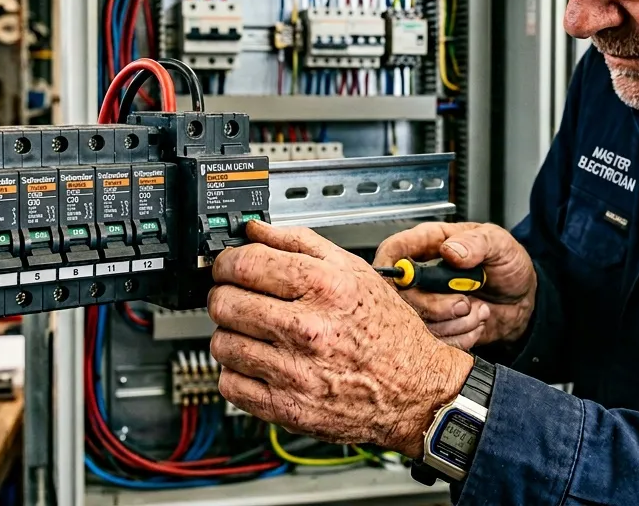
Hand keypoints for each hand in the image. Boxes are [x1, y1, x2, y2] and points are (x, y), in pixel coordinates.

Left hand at [208, 221, 472, 457]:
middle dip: (223, 295)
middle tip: (234, 297)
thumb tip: (256, 229)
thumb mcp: (355, 271)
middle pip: (225, 303)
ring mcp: (296, 372)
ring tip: (249, 331)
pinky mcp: (288, 408)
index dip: (226, 262)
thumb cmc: (388, 331)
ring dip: (229, 334)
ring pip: (222, 344)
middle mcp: (308, 329)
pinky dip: (235, 373)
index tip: (227, 266)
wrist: (416, 391)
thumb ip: (301, 242)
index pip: (245, 264)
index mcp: (324, 288)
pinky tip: (255, 363)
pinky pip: (230, 385)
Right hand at [374, 222, 536, 350]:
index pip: (394, 250)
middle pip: (400, 296)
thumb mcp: (501, 245)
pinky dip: (461, 338)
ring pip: (418, 324)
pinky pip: (435, 342)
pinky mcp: (437, 327)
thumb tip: (451, 251)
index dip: (390, 265)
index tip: (402, 278)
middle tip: (465, 303)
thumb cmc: (507, 265)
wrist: (522, 300)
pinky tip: (476, 322)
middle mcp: (423, 274)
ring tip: (479, 310)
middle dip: (434, 306)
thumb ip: (477, 243)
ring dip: (455, 323)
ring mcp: (428, 303)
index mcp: (431, 243)